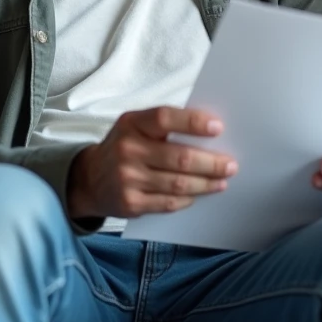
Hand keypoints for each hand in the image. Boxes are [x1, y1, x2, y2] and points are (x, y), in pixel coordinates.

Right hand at [67, 107, 236, 221]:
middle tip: (231, 165)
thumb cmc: (125, 146)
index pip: (165, 118)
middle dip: (211, 162)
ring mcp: (128, 178)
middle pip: (179, 157)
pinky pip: (168, 203)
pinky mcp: (130, 203)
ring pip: (178, 183)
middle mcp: (127, 150)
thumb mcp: (136, 126)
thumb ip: (166, 125)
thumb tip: (211, 131)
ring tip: (223, 180)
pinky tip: (200, 194)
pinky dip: (188, 199)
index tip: (218, 128)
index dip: (193, 122)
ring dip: (206, 183)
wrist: (89, 179)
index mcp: (132, 123)